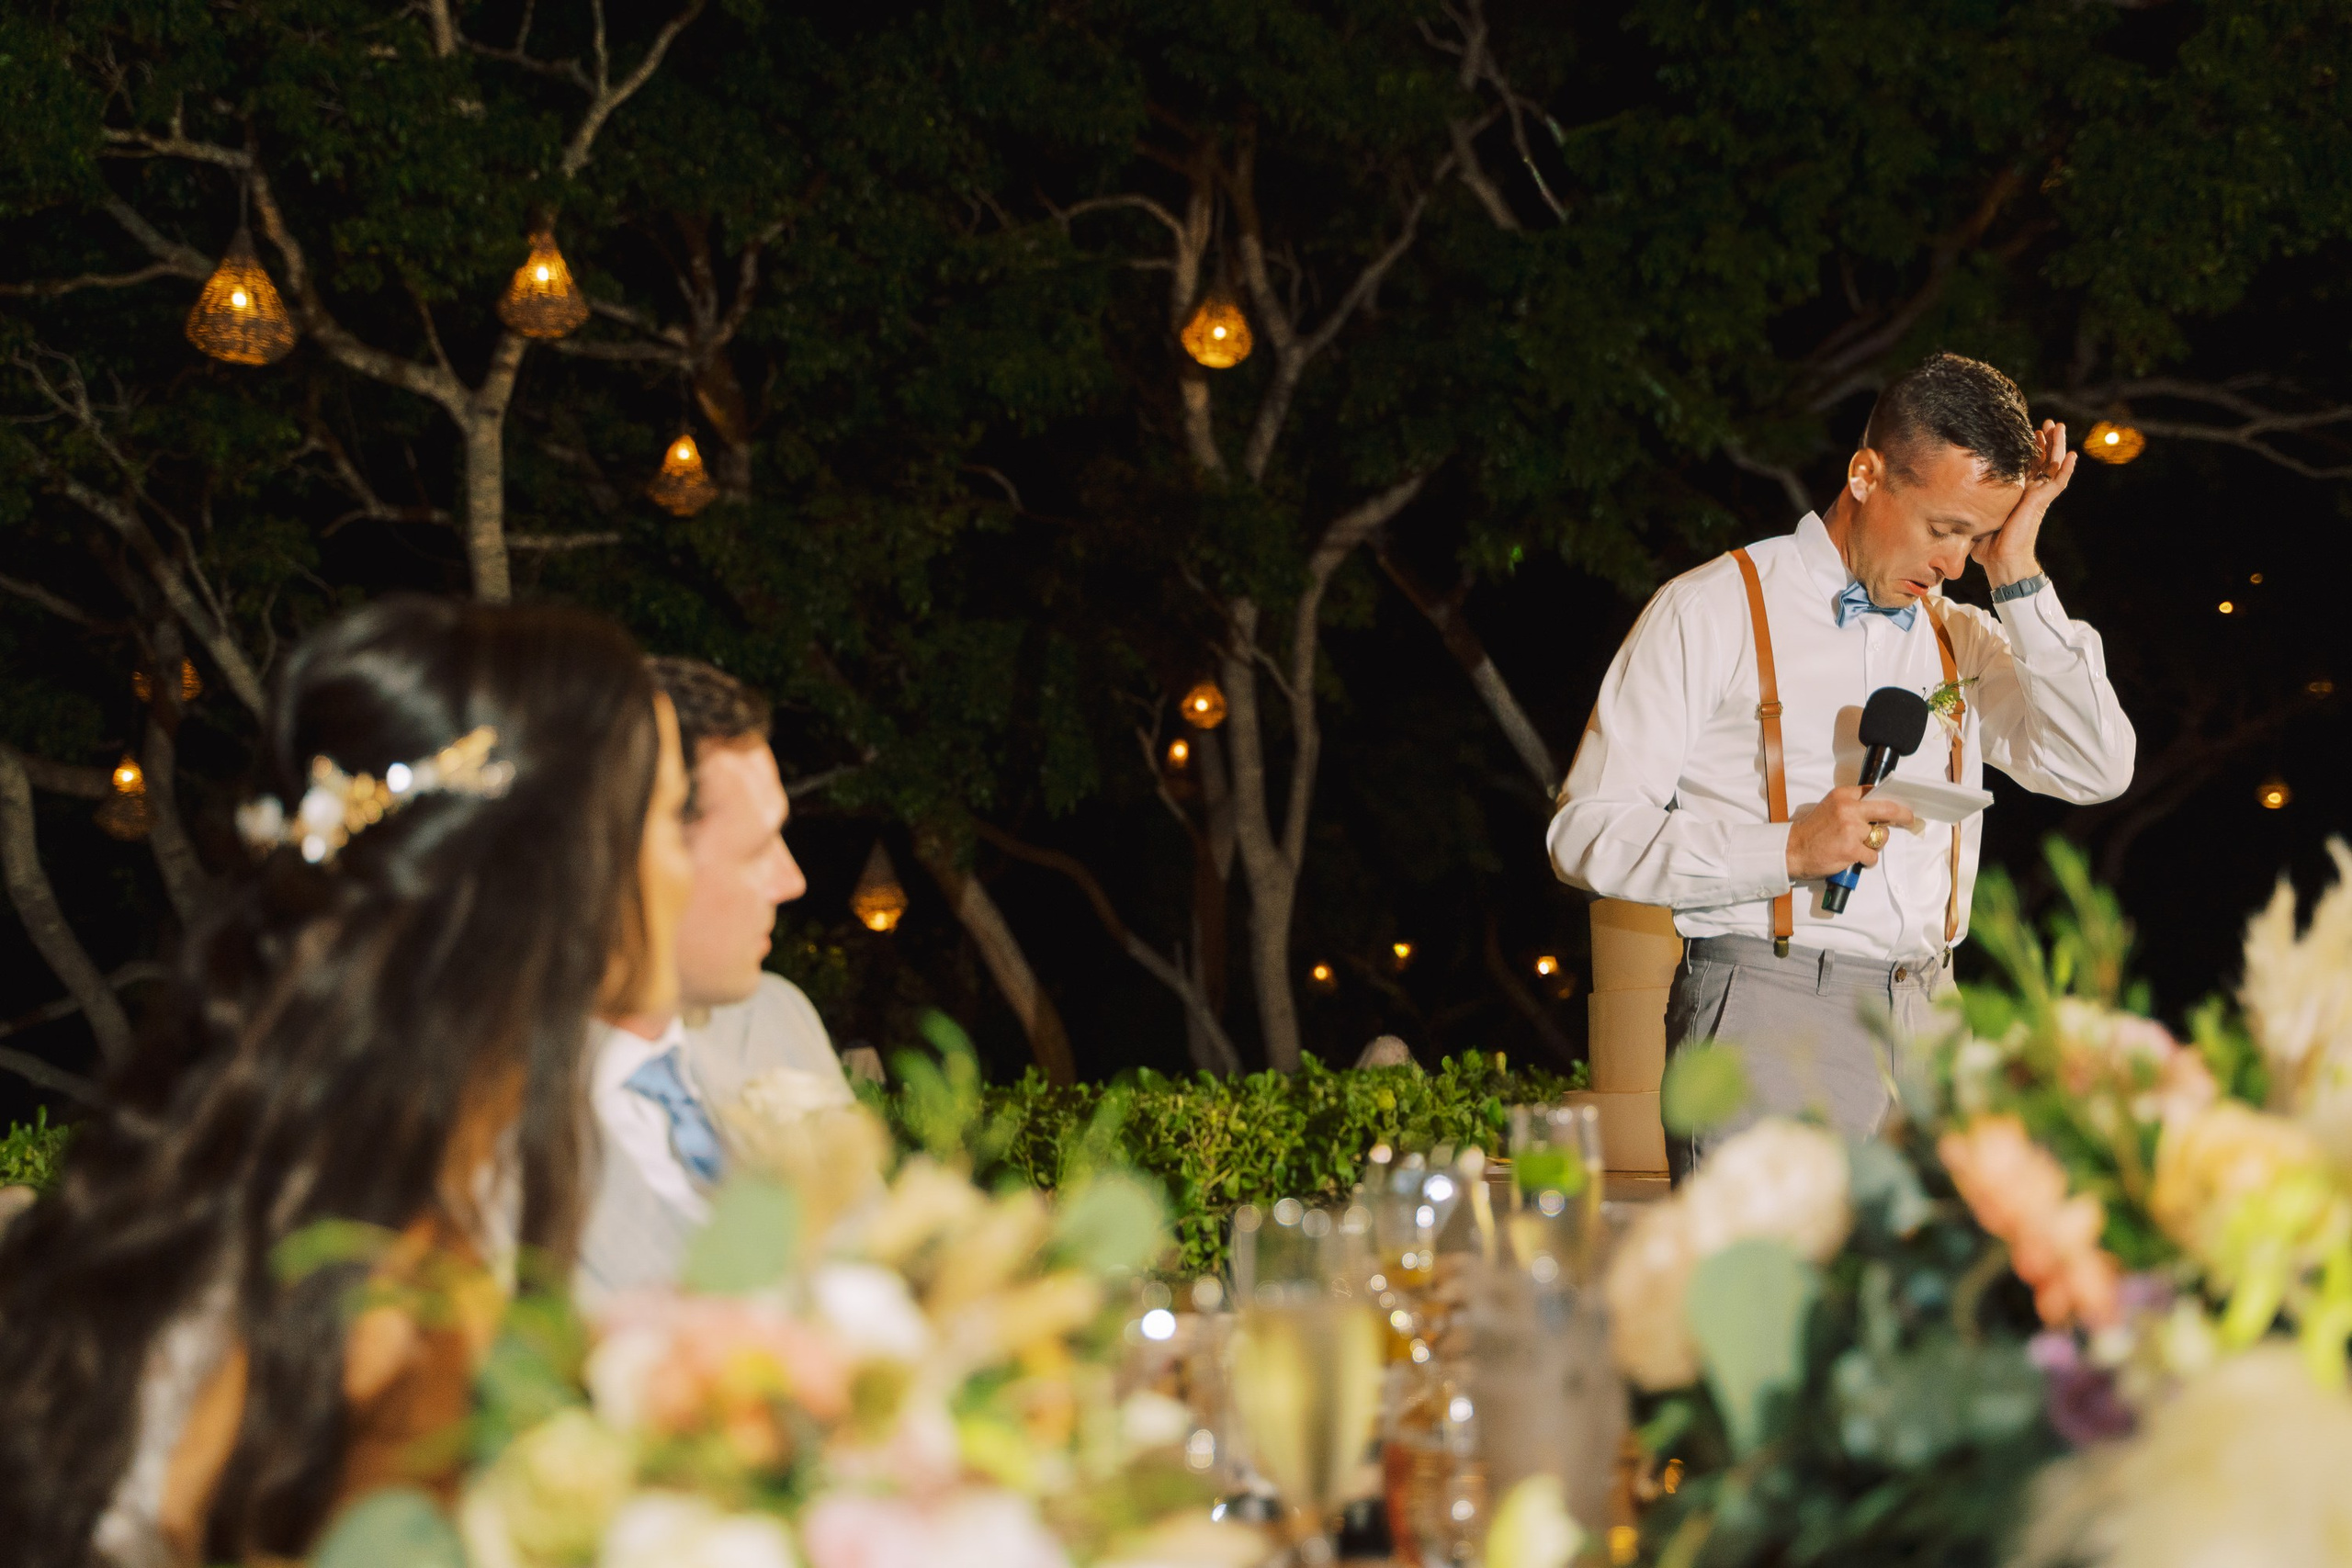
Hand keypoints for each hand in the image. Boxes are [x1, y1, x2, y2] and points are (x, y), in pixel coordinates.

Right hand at [1785, 785, 1918, 880]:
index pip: (1874, 792)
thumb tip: (1878, 810)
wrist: (1792, 849)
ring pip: (1881, 836)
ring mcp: (1851, 829)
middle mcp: (1848, 809)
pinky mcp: (1851, 849)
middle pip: (1888, 808)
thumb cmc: (1811, 831)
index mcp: (1842, 795)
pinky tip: (1855, 858)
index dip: (1890, 800)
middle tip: (1909, 819)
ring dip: (1875, 844)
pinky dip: (1867, 860)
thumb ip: (1851, 805)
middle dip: (1903, 815)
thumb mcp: (1830, 807)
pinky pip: (1872, 856)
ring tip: (1860, 846)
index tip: (1899, 806)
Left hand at [1973, 420, 2075, 588]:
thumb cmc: (1987, 547)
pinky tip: (2072, 455)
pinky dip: (2065, 470)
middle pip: (2041, 461)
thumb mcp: (1974, 519)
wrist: (2000, 561)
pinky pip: (2058, 483)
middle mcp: (2028, 492)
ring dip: (2057, 447)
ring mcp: (2037, 497)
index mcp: (2015, 494)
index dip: (2027, 450)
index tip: (2026, 433)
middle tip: (2047, 423)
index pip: (2025, 467)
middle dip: (2044, 441)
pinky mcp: (2041, 503)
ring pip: (2052, 466)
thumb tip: (1943, 504)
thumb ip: (1966, 508)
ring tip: (2060, 427)